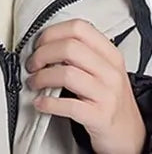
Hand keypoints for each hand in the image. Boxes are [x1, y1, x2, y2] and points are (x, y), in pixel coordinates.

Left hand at [27, 19, 145, 153]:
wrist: (128, 133)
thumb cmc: (107, 96)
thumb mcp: (102, 68)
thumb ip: (80, 52)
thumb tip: (42, 44)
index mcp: (110, 54)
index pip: (78, 28)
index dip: (52, 33)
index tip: (39, 44)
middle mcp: (111, 72)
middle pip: (68, 48)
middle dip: (42, 54)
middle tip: (32, 64)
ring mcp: (107, 95)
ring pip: (66, 74)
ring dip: (41, 78)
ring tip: (34, 82)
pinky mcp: (101, 117)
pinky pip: (68, 105)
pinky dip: (48, 103)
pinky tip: (40, 103)